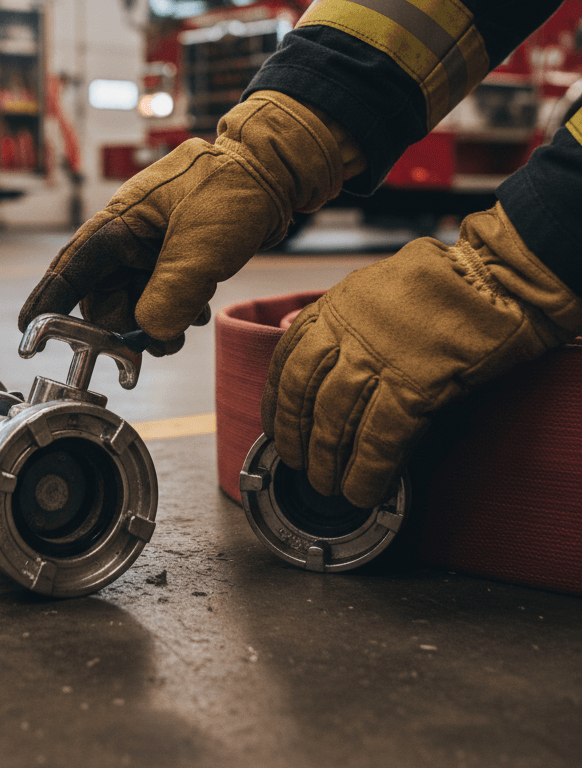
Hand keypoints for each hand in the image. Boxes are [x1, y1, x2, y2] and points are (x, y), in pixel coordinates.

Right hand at [19, 92, 345, 353]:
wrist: (274, 172)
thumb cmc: (234, 190)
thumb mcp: (203, 247)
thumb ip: (172, 294)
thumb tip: (150, 334)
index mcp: (120, 221)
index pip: (72, 267)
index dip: (48, 301)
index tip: (28, 333)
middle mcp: (127, 236)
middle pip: (104, 297)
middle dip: (124, 326)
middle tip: (153, 345)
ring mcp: (149, 247)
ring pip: (133, 302)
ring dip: (155, 322)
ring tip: (186, 323)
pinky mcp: (171, 257)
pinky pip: (158, 297)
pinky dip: (173, 312)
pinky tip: (197, 308)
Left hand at [261, 204, 581, 507]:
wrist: (493, 276)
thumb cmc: (440, 281)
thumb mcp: (370, 287)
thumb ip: (338, 318)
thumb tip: (308, 342)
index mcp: (333, 308)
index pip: (285, 360)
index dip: (276, 399)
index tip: (273, 423)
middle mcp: (346, 335)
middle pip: (302, 395)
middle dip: (294, 435)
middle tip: (295, 463)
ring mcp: (377, 362)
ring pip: (333, 421)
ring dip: (326, 460)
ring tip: (326, 485)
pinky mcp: (414, 387)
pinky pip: (379, 439)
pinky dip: (368, 470)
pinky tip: (363, 490)